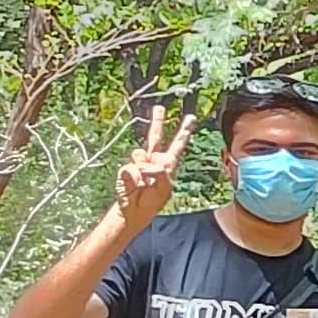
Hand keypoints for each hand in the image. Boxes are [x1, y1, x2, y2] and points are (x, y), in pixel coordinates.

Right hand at [114, 101, 187, 231]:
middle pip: (155, 138)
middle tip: (160, 107)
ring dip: (144, 169)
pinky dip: (135, 177)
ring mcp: (139, 163)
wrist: (134, 210)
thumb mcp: (165, 188)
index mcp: (167, 164)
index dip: (183, 132)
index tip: (190, 118)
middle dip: (157, 122)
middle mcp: (153, 160)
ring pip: (139, 153)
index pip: (177, 145)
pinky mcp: (127, 169)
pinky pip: (131, 169)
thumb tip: (148, 162)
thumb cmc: (153, 200)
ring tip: (145, 183)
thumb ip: (161, 172)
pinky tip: (137, 185)